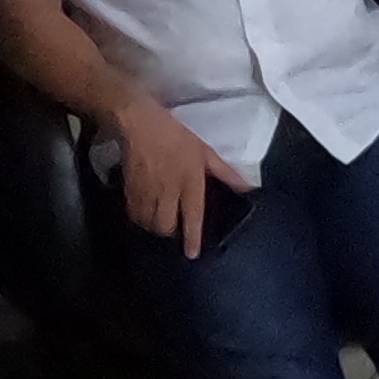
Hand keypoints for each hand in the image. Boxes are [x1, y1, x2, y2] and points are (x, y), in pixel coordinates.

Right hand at [111, 96, 252, 253]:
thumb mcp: (205, 151)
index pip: (192, 216)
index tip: (192, 254)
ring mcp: (147, 192)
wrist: (138, 124)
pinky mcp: (130, 190)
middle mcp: (168, 191)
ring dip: (155, 226)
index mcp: (189, 182)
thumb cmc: (176, 136)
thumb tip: (249, 187)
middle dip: (170, 232)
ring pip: (149, 223)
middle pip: (166, 226)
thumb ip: (226, 172)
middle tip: (174, 228)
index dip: (192, 238)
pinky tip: (145, 212)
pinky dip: (140, 217)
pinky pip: (134, 214)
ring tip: (160, 221)